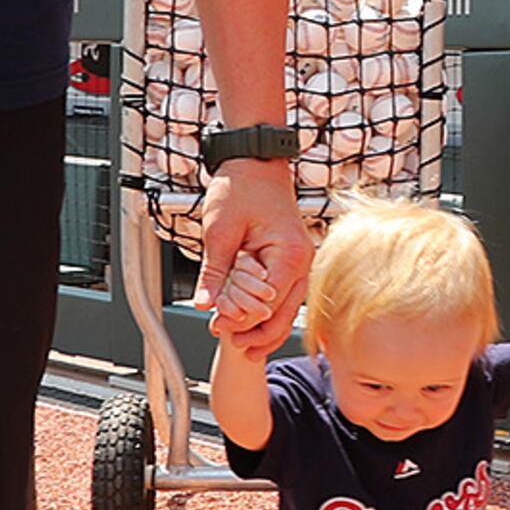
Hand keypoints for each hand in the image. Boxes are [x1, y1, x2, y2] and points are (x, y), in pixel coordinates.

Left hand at [195, 159, 310, 350]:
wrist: (255, 161)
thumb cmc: (242, 186)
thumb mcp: (220, 230)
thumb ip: (215, 271)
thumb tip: (206, 304)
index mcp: (289, 254)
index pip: (267, 302)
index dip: (242, 318)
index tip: (218, 326)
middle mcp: (303, 261)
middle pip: (284, 313)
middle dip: (257, 332)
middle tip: (233, 345)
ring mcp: (300, 262)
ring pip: (288, 309)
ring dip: (266, 328)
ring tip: (245, 348)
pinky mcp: (291, 261)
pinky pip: (284, 295)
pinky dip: (270, 312)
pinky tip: (255, 326)